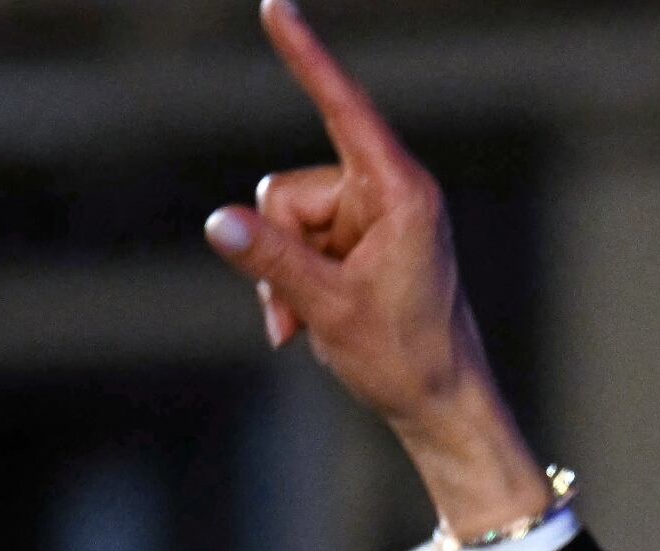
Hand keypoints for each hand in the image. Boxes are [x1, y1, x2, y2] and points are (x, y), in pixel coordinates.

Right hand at [203, 0, 546, 537]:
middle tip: (301, 308)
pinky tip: (306, 324)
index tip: (277, 6)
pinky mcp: (359, 244)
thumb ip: (273, 260)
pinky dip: (291, 284)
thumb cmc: (405, 356)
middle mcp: (388, 195)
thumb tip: (220, 221)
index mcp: (400, 194)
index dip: (307, 57)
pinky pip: (294, 245)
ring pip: (283, 221)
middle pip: (289, 191)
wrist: (439, 402)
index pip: (343, 109)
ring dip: (282, 274)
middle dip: (279, 248)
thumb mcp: (328, 307)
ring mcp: (371, 220)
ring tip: (308, 321)